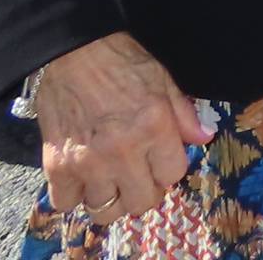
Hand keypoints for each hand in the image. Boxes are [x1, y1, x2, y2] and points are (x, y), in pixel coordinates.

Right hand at [35, 33, 205, 225]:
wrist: (70, 52)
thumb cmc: (120, 61)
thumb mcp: (162, 80)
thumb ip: (185, 113)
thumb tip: (205, 137)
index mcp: (154, 127)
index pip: (173, 175)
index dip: (167, 168)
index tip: (158, 160)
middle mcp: (123, 151)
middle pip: (142, 202)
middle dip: (143, 191)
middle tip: (136, 175)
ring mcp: (88, 162)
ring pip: (106, 211)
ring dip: (110, 198)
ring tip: (108, 179)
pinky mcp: (57, 166)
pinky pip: (67, 204)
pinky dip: (74, 196)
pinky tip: (80, 177)